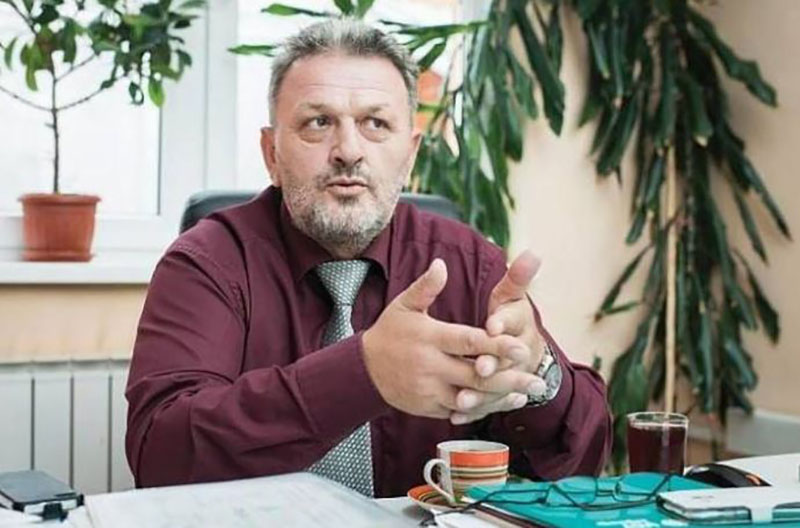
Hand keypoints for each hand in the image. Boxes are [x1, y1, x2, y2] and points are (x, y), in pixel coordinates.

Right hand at [362, 259, 540, 419]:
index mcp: (429, 338)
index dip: (495, 345)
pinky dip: (484, 408)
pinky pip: (461, 410)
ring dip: (501, 396)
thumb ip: (425, 287)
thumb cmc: (390, 332)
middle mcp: (430, 366)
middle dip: (508, 378)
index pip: (467, 342)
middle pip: (475, 374)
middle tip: (537, 380)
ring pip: (471, 396)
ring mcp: (429, 390)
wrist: (365, 369)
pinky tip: (506, 402)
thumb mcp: (404, 306)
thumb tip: (441, 264)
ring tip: (528, 393)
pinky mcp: (429, 407)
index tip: (521, 347)